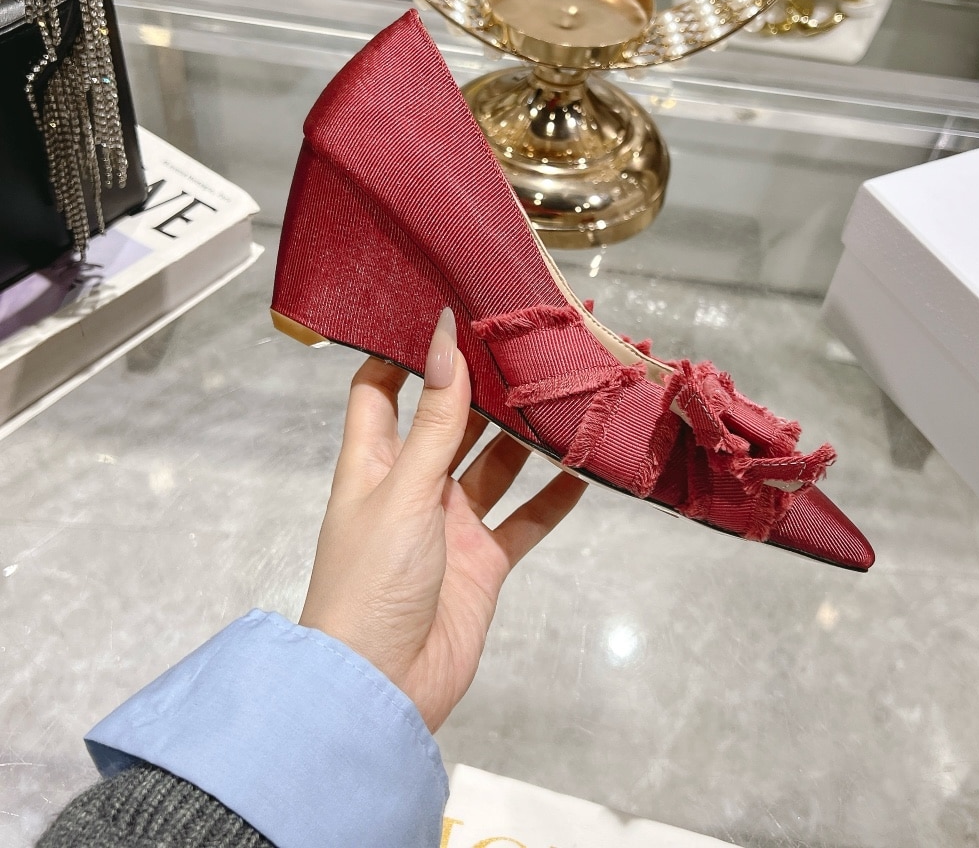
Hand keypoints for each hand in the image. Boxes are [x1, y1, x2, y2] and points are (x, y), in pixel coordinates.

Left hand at [299, 308, 585, 731]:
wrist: (383, 688)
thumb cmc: (370, 582)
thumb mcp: (403, 490)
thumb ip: (435, 420)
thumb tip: (443, 340)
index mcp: (374, 463)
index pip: (381, 391)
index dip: (404, 352)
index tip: (442, 313)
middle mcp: (412, 486)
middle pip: (449, 422)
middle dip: (482, 387)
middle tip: (525, 344)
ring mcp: (451, 524)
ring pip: (494, 465)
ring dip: (524, 436)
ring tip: (562, 392)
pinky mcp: (483, 561)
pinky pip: (525, 519)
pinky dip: (554, 496)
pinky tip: (585, 467)